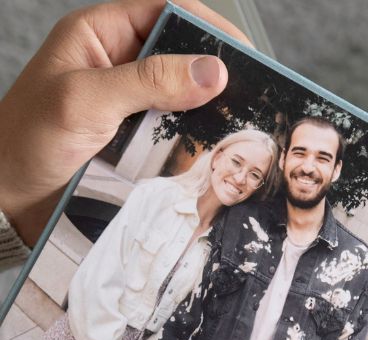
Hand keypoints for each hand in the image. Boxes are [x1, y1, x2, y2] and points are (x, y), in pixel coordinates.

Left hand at [0, 0, 249, 243]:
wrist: (6, 199)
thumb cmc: (26, 142)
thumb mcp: (85, 101)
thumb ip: (148, 82)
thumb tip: (212, 71)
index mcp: (100, 35)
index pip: (166, 10)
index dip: (206, 26)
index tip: (243, 53)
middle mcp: (119, 65)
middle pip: (181, 53)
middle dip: (215, 70)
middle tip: (251, 92)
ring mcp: (129, 104)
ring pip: (184, 95)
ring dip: (209, 109)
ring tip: (239, 122)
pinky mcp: (135, 139)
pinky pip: (177, 131)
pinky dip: (197, 138)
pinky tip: (213, 149)